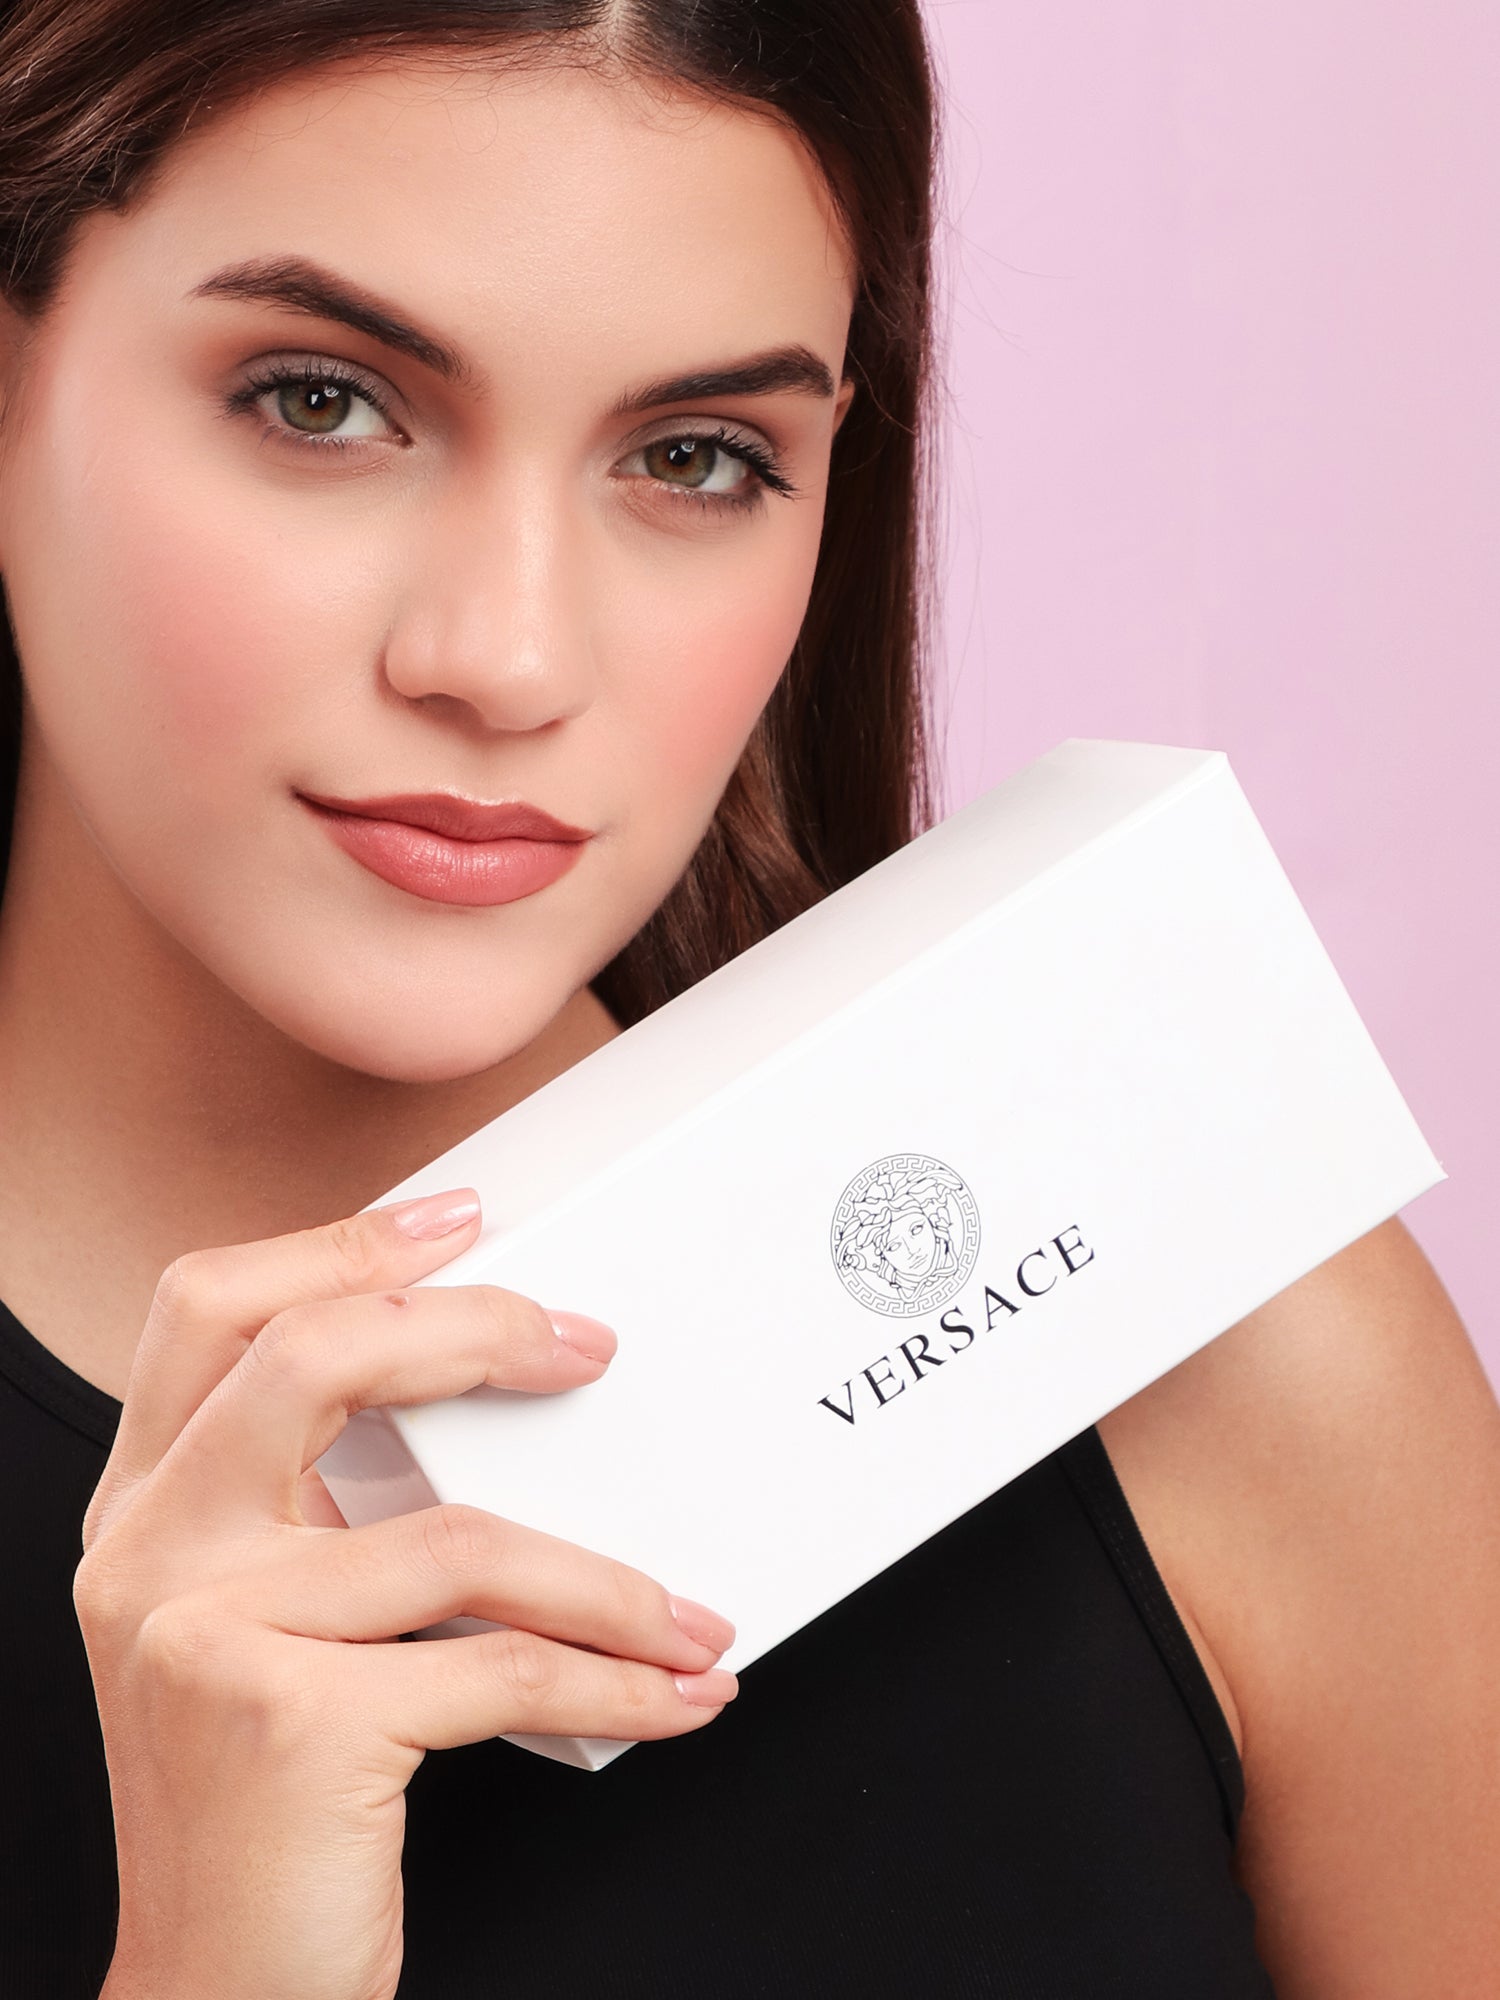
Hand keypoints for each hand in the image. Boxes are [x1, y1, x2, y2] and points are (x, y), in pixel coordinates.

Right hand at [76, 1188, 736, 1999]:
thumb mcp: (262, 1625)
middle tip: (590, 1348)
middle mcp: (151, 1551)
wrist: (217, 1990)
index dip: (338, 1243)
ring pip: (459, 1538)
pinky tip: (671, 1692)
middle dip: (476, 1327)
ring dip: (608, 1580)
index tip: (458, 1219)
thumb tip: (489, 1403)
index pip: (209, 1307)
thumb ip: (320, 1513)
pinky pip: (499, 1665)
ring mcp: (207, 1632)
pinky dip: (611, 1678)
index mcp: (143, 1506)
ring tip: (686, 1615)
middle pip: (314, 1355)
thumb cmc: (264, 1802)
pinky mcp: (287, 1722)